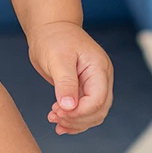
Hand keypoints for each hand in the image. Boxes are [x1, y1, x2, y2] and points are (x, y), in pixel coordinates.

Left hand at [26, 20, 112, 134]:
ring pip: (93, 114)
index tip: (58, 112)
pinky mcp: (84, 88)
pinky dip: (74, 119)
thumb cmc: (53, 38)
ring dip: (75, 122)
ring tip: (53, 120)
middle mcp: (101, 78)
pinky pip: (85, 110)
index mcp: (99, 68)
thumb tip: (69, 107)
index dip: (79, 112)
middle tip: (54, 117)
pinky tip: (60, 124)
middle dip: (77, 119)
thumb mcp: (57, 58)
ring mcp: (94, 84)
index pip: (97, 100)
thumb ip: (65, 82)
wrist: (50, 28)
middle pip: (98, 110)